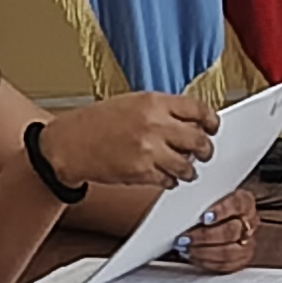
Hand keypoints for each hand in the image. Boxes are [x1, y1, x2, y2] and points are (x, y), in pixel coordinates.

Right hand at [47, 90, 219, 195]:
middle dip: (205, 149)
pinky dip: (171, 180)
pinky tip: (165, 175)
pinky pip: (170, 180)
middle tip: (204, 152)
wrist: (69, 144)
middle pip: (199, 139)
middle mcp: (154, 124)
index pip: (197, 110)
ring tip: (185, 168)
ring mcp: (149, 150)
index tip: (213, 127)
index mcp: (153, 102)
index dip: (211, 120)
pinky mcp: (142, 172)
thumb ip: (161, 110)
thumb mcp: (131, 103)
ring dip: (190, 169)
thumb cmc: (96, 123)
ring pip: (188, 165)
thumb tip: (189, 120)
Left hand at [168, 186, 260, 270]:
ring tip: (185, 249)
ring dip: (203, 252)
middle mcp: (249, 222)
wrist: (223, 220)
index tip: (204, 218)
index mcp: (244, 202)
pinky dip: (206, 262)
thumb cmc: (211, 207)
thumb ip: (202, 201)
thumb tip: (181, 208)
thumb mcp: (210, 198)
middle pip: (231, 231)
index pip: (236, 205)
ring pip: (229, 252)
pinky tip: (192, 256)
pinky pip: (225, 265)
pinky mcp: (241, 259)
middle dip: (205, 236)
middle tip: (185, 238)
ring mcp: (248, 243)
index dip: (220, 211)